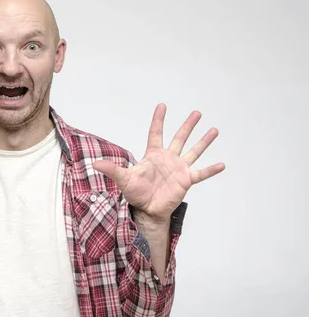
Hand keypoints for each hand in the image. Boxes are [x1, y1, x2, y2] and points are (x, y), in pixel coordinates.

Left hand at [93, 104, 224, 223]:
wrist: (146, 210)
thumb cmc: (135, 193)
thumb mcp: (123, 179)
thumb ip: (112, 170)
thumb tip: (95, 164)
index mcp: (153, 155)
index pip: (156, 133)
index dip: (158, 120)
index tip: (162, 105)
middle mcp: (168, 159)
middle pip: (179, 138)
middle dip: (187, 125)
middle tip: (197, 112)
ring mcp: (178, 169)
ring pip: (193, 151)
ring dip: (203, 141)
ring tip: (214, 130)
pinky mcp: (185, 181)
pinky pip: (200, 173)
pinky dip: (211, 170)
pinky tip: (222, 164)